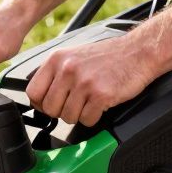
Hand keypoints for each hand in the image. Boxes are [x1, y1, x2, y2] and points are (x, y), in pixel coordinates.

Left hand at [25, 35, 160, 126]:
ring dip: (79, 115)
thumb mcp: (73, 56)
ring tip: (90, 102)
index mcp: (57, 59)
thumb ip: (55, 73)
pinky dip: (93, 117)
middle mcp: (68, 69)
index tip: (51, 105)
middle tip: (76, 104)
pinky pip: (87, 120)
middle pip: (49, 109)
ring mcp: (84, 82)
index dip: (41, 104)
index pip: (33, 92)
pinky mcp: (101, 94)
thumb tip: (39, 97)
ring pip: (67, 117)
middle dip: (61, 112)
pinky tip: (100, 105)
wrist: (138, 52)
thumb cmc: (107, 56)